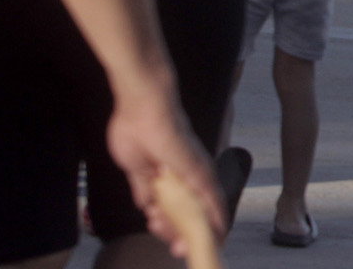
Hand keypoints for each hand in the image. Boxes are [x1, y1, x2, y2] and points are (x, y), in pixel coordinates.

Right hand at [104, 82, 223, 254]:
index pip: (177, 206)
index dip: (172, 226)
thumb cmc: (136, 126)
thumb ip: (143, 186)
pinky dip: (214, 214)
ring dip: (194, 230)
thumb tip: (146, 205)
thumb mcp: (134, 167)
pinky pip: (210, 195)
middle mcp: (187, 173)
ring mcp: (194, 169)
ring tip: (181, 247)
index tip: (164, 239)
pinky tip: (218, 230)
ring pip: (202, 207)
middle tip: (176, 251)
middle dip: (183, 234)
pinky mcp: (196, 167)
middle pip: (192, 210)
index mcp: (170, 173)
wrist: (142, 102)